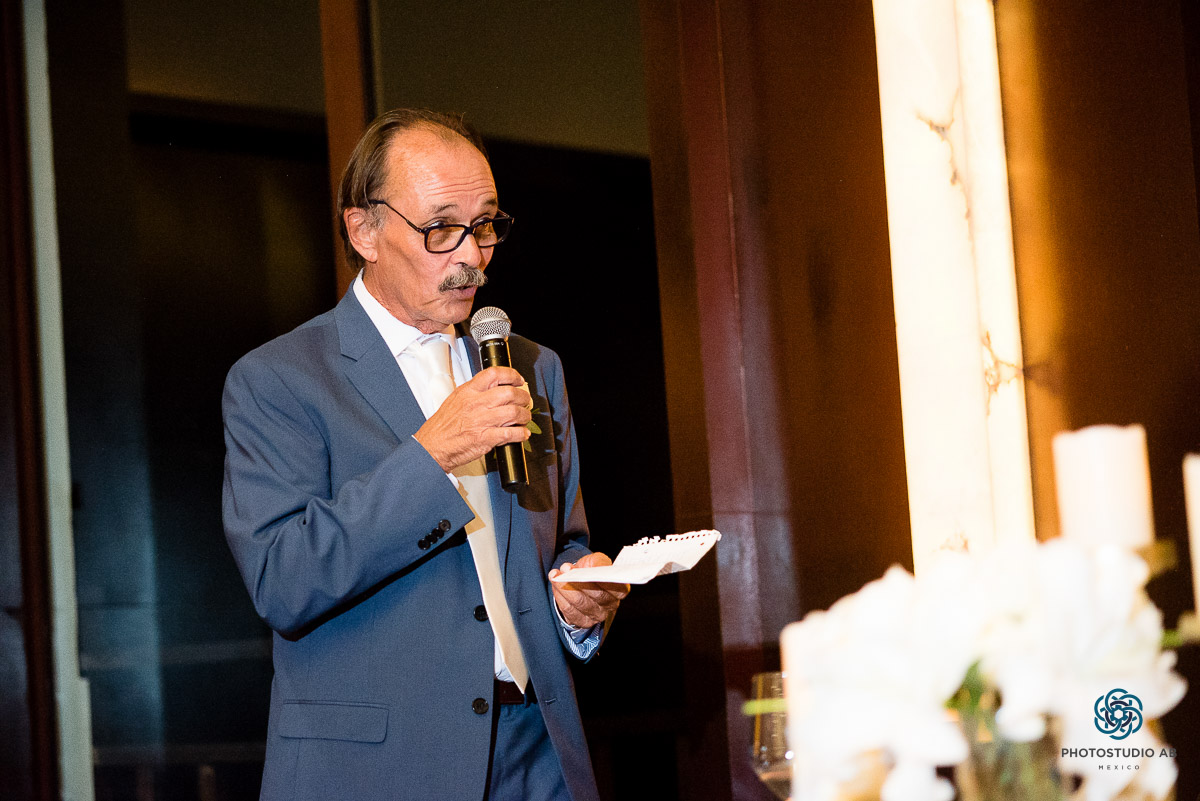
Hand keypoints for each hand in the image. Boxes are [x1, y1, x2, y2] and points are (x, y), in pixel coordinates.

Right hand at [414, 366, 531, 471]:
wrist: (432, 447)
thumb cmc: (442, 427)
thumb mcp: (455, 400)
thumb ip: (474, 393)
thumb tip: (493, 389)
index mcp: (468, 392)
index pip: (494, 374)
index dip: (511, 375)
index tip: (518, 380)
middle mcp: (476, 404)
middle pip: (509, 393)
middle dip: (523, 397)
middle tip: (525, 401)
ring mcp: (482, 421)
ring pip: (514, 412)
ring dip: (524, 415)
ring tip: (524, 418)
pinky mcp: (486, 438)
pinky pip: (510, 433)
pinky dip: (520, 434)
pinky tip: (522, 433)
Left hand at [549, 552, 629, 628]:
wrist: (583, 580)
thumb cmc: (593, 569)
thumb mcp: (598, 561)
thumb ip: (598, 562)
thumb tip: (594, 566)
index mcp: (620, 589)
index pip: (611, 585)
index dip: (595, 576)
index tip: (583, 568)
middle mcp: (611, 605)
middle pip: (594, 594)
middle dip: (577, 580)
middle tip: (564, 568)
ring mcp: (598, 615)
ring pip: (579, 603)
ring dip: (564, 588)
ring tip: (555, 575)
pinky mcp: (583, 621)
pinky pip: (569, 611)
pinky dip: (560, 597)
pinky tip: (555, 585)